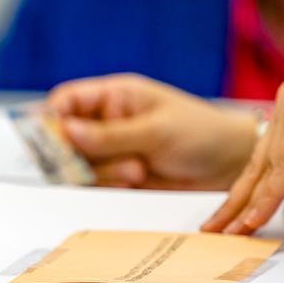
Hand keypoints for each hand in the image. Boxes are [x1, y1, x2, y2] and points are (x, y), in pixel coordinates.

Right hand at [48, 73, 257, 189]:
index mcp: (114, 97)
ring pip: (78, 165)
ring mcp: (111, 151)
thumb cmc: (202, 133)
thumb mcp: (156, 130)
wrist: (232, 167)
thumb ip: (110, 135)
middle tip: (93, 162)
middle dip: (77, 153)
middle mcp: (106, 123)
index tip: (52, 138)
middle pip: (64, 138)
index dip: (51, 118)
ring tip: (136, 170)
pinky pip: (95, 184)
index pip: (66, 101)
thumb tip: (67, 131)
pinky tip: (135, 181)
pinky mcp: (117, 176)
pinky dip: (108, 185)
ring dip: (101, 172)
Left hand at [204, 51, 283, 233]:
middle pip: (256, 166)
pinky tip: (253, 221)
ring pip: (270, 172)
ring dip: (262, 204)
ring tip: (280, 216)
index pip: (270, 157)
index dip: (255, 189)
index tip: (239, 215)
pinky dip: (269, 197)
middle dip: (236, 202)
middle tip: (215, 230)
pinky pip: (283, 168)